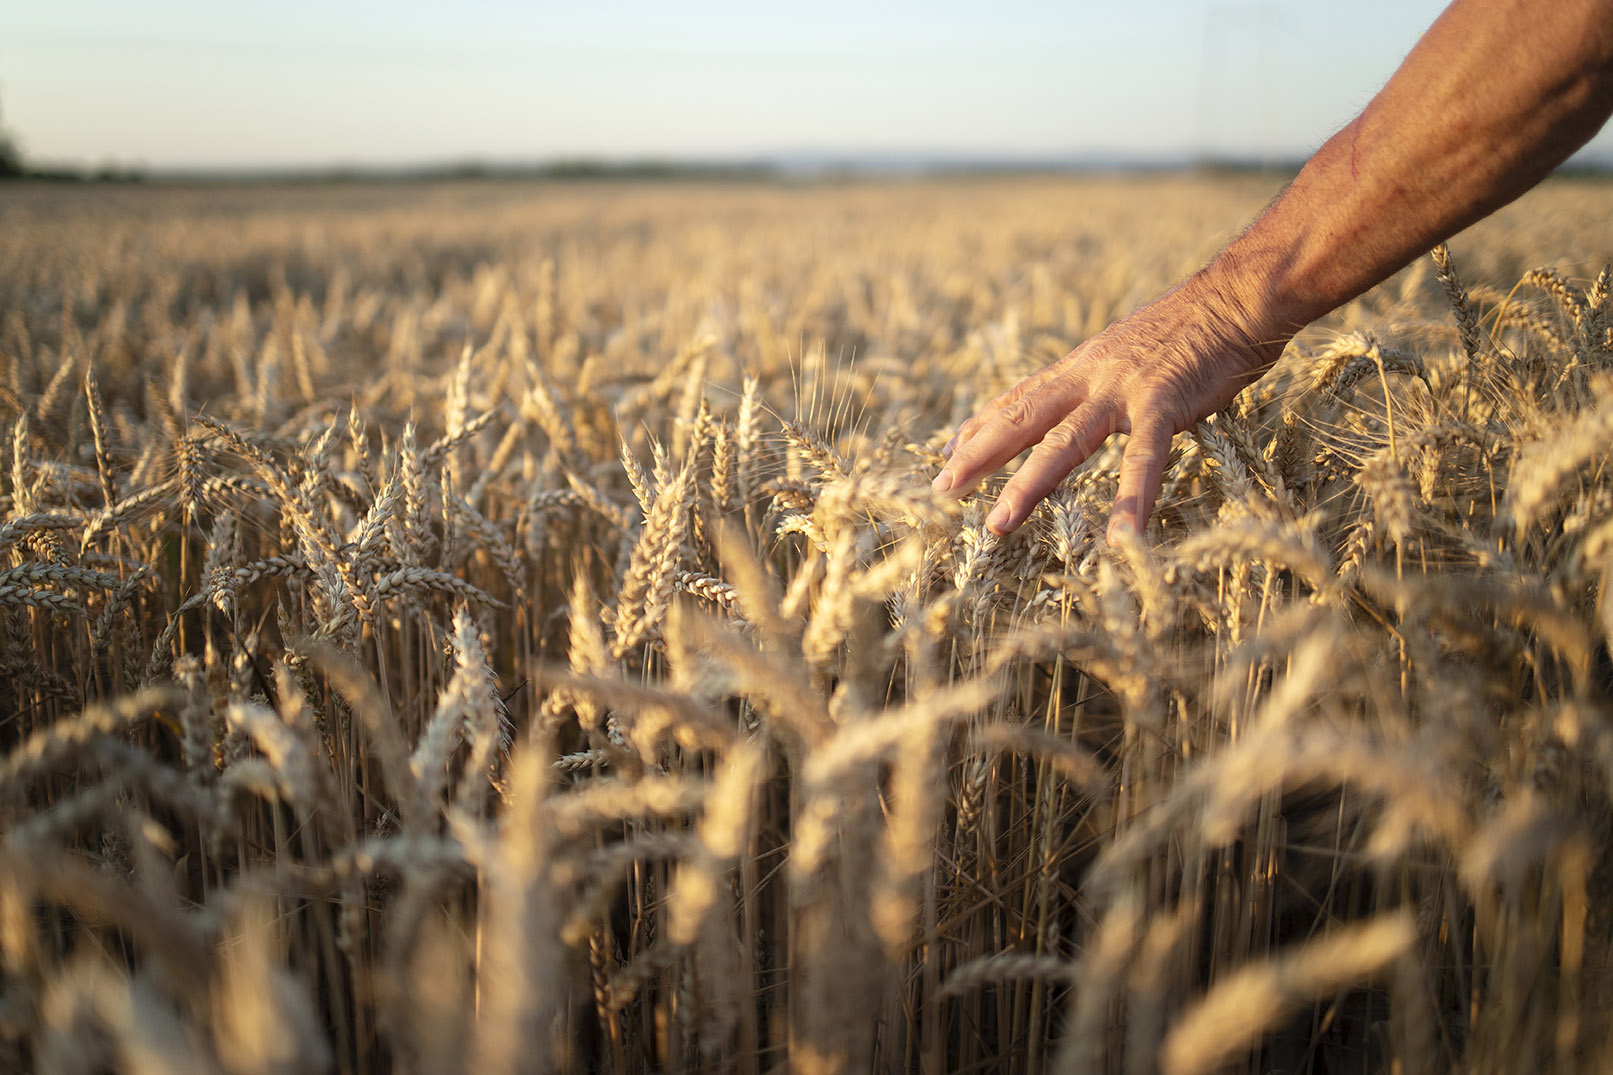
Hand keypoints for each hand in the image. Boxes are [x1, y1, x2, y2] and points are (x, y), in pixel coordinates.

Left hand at [932, 270, 1284, 540]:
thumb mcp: (1125, 352)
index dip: (980, 428)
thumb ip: (1095, 380)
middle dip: (978, 456)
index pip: (1018, 400)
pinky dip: (1132, 497)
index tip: (948, 455)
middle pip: (1021, 418)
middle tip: (941, 491)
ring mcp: (1123, 390)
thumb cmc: (1189, 330)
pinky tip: (1122, 537)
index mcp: (1080, 367)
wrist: (1236, 297)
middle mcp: (1089, 376)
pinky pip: (1144, 457)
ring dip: (1028, 485)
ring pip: (1064, 442)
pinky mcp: (1164, 403)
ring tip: (998, 525)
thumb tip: (1071, 403)